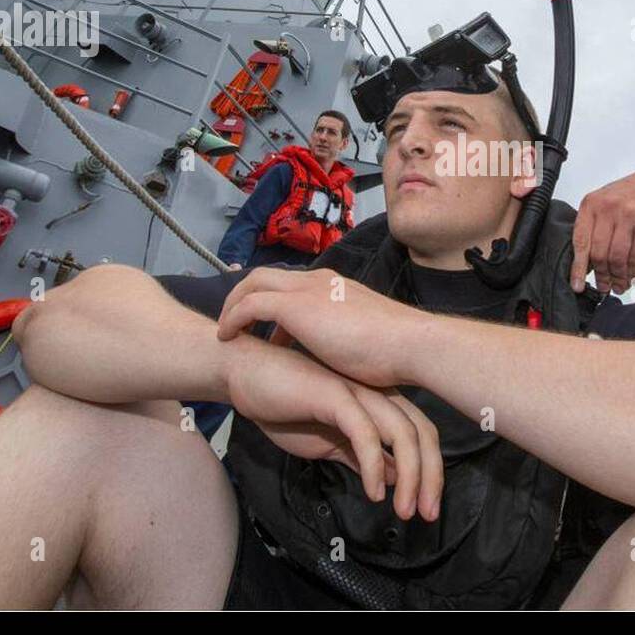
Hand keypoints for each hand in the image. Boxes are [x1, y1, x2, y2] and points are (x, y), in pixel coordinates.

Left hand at [216, 266, 419, 388]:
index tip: (269, 331)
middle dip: (243, 297)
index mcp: (335, 285)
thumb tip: (334, 359)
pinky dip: (232, 318)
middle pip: (264, 276)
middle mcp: (317, 280)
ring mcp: (305, 290)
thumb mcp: (363, 337)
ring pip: (252, 284)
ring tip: (226, 333)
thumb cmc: (395, 351)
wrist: (408, 344)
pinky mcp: (294, 306)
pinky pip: (249, 305)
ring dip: (233, 306)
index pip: (292, 283)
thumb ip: (343, 338)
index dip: (273, 302)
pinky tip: (226, 339)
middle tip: (235, 325)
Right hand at [227, 345, 441, 521]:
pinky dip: (374, 463)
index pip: (421, 434)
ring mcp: (357, 391)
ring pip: (401, 432)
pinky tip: (373, 491)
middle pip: (422, 433)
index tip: (427, 508)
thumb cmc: (284, 405)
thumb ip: (361, 457)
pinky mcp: (335, 395)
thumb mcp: (330, 441)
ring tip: (403, 510)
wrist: (245, 375)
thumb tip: (393, 479)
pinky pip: (365, 432)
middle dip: (431, 477)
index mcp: (377, 402)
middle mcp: (375, 394)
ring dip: (411, 476)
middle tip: (428, 515)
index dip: (431, 471)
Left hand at [570, 167, 634, 293]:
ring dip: (618, 277)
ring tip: (619, 285)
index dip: (578, 268)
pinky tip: (632, 275)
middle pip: (598, 254)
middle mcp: (607, 209)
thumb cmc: (631, 194)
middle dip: (601, 276)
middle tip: (604, 286)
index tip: (577, 285)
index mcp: (591, 204)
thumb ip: (593, 226)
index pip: (580, 242)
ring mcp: (628, 217)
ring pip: (617, 259)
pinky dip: (633, 271)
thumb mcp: (604, 202)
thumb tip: (585, 262)